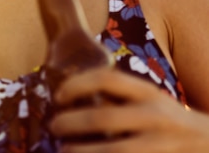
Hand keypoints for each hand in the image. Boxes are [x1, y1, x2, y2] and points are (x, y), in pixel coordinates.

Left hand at [49, 67, 208, 151]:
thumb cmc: (171, 122)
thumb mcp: (151, 102)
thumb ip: (120, 99)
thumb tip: (69, 100)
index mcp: (149, 93)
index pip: (107, 79)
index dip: (76, 84)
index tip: (58, 96)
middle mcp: (156, 116)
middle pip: (102, 117)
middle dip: (70, 122)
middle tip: (53, 127)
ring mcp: (161, 145)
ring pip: (113, 151)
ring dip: (82, 152)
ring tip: (64, 152)